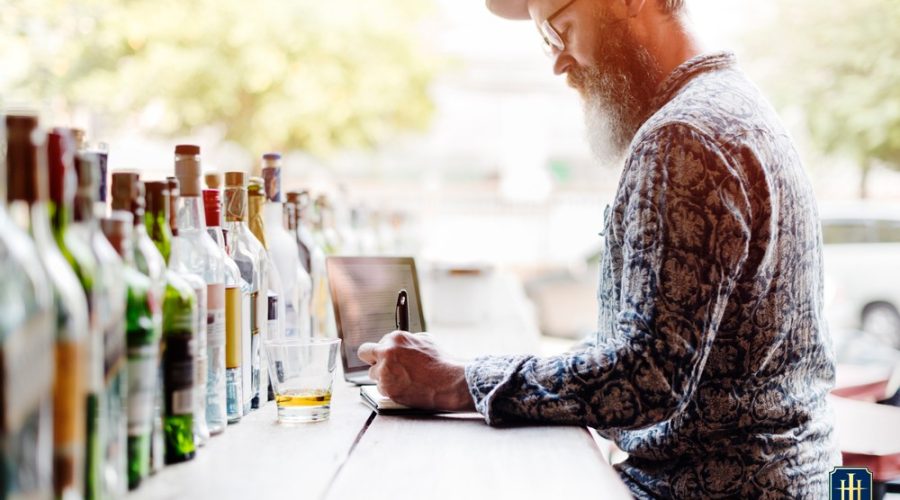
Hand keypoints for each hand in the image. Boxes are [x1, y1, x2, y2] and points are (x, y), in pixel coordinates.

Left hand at [357, 331, 474, 411]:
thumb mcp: (425, 340)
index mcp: (396, 338)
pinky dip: (391, 390)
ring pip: (373, 374)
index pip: (377, 342)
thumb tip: (397, 344)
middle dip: (372, 359)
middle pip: (364, 353)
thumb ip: (406, 342)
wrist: (449, 382)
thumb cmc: (440, 362)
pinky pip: (381, 389)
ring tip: (403, 380)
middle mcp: (387, 352)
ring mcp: (385, 371)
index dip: (383, 351)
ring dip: (384, 377)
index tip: (388, 357)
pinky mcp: (387, 388)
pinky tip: (406, 388)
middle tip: (381, 366)